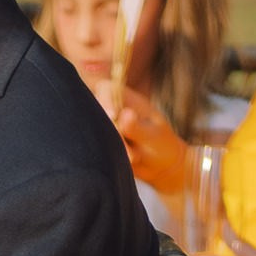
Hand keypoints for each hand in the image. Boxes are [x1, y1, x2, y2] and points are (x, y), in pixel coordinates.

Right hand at [82, 77, 187, 197]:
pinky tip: (128, 161)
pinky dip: (107, 156)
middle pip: (94, 109)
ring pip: (94, 131)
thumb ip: (138, 127)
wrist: (161, 167)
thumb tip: (125, 115)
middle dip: (108, 128)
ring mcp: (107, 127)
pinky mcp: (102, 143)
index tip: (112, 114)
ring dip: (111, 145)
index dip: (104, 98)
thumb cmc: (162, 146)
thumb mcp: (154, 136)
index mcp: (128, 100)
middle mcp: (113, 111)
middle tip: (128, 145)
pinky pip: (94, 148)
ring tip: (134, 157)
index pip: (106, 88)